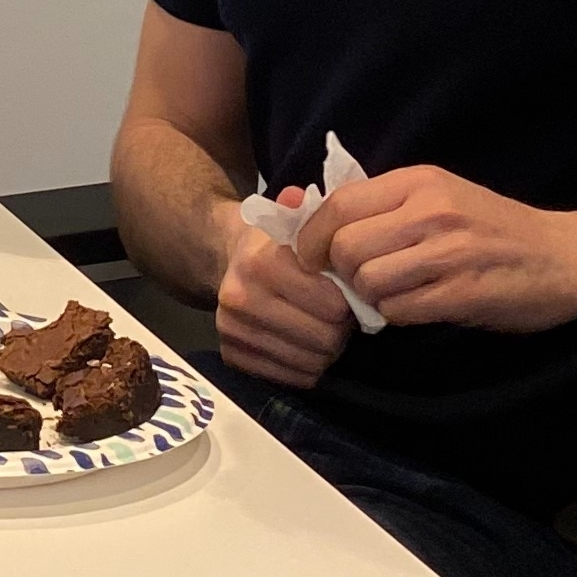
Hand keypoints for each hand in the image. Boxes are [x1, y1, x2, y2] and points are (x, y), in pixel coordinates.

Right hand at [213, 185, 355, 388]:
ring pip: (311, 363)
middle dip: (341, 328)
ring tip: (323, 328)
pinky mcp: (231, 356)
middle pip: (324, 339)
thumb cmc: (276, 243)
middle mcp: (240, 298)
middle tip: (340, 315)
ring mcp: (232, 330)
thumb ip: (307, 212)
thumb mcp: (294, 221)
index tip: (346, 292)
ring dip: (327, 349)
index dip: (348, 300)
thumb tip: (298, 196)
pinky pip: (292, 379)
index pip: (332, 304)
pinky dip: (308, 366)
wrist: (228, 261)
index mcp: (260, 263)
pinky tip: (305, 345)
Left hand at [293, 162, 576, 331]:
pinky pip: (400, 311)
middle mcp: (430, 210)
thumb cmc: (498, 229)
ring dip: (372, 298)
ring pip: (369, 281)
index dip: (313, 237)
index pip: (338, 205)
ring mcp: (448, 252)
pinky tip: (420, 308)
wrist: (568, 256)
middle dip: (344, 272)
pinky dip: (399, 316)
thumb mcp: (442, 197)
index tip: (313, 259)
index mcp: (419, 182)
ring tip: (397, 294)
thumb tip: (322, 228)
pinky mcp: (463, 292)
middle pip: (347, 247)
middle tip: (363, 282)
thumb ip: (389, 207)